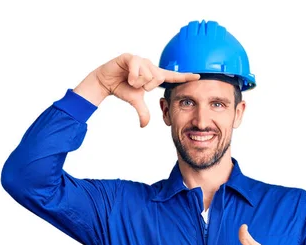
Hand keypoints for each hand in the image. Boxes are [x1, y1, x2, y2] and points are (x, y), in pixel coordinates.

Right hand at [74, 53, 199, 126]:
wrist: (106, 81)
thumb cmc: (122, 88)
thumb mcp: (135, 101)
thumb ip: (143, 112)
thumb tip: (144, 125)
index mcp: (153, 75)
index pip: (172, 76)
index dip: (185, 77)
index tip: (198, 76)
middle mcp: (150, 66)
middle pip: (157, 79)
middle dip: (145, 86)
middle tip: (135, 85)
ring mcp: (141, 60)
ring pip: (147, 75)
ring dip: (136, 82)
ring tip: (129, 79)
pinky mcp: (131, 57)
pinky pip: (136, 69)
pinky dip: (131, 76)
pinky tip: (125, 74)